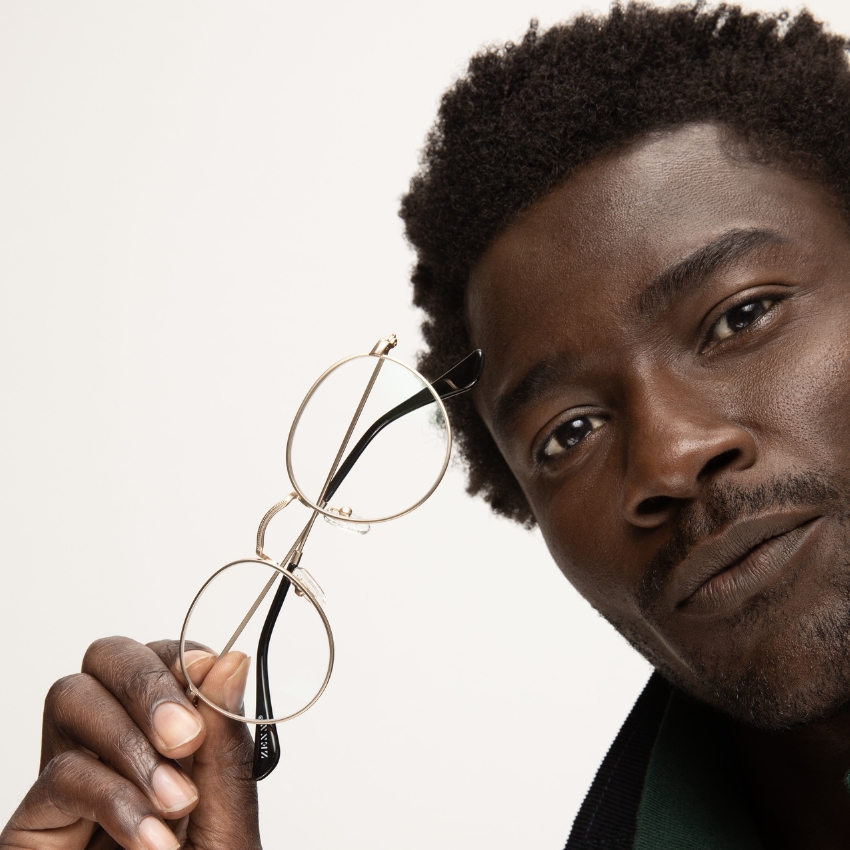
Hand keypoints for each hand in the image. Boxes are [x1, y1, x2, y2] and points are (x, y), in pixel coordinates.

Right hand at [0, 636, 260, 849]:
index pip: (162, 657)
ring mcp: (72, 780)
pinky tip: (149, 839)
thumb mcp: (226, 817)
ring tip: (173, 801)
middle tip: (184, 734)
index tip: (211, 676)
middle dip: (147, 682)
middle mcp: (117, 746)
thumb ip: (224, 742)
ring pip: (72, 696)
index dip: (182, 656)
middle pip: (106, 657)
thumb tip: (232, 660)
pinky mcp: (34, 825)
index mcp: (168, 735)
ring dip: (129, 741)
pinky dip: (112, 798)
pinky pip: (59, 774)